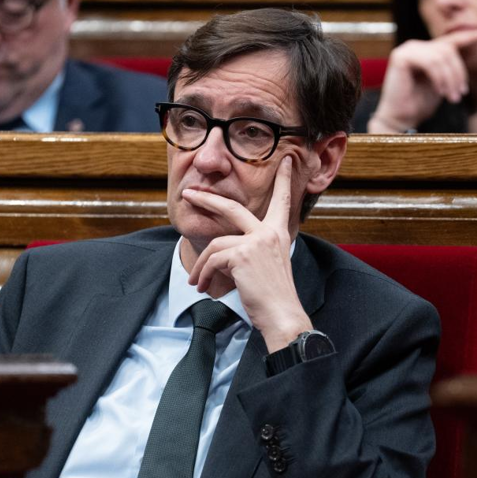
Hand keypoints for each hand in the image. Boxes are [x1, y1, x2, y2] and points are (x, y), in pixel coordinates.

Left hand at [181, 156, 313, 351]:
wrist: (282, 315)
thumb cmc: (273, 296)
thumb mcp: (266, 266)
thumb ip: (251, 251)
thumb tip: (222, 254)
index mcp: (278, 233)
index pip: (282, 201)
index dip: (284, 180)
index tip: (287, 162)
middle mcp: (269, 232)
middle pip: (232, 207)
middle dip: (206, 199)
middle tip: (188, 193)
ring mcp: (256, 242)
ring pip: (215, 244)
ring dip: (201, 265)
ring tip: (195, 281)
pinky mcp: (242, 255)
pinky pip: (212, 260)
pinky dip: (203, 274)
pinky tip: (202, 287)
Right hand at [367, 27, 476, 132]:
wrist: (400, 119)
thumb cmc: (419, 104)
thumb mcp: (442, 83)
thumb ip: (450, 68)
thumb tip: (467, 60)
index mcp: (426, 51)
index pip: (452, 40)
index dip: (471, 35)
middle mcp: (416, 46)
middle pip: (449, 50)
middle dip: (459, 73)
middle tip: (461, 94)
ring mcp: (408, 49)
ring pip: (441, 56)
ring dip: (451, 79)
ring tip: (452, 98)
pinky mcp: (401, 57)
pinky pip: (430, 62)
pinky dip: (439, 78)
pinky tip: (440, 91)